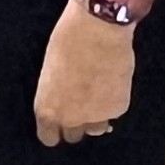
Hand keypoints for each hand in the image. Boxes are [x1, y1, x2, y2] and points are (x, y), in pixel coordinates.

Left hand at [33, 5, 137, 146]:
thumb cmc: (68, 39)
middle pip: (73, 135)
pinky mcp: (117, 108)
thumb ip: (57, 93)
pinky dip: (115, 99)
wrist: (98, 28)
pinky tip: (112, 78)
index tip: (61, 120)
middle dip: (77, 122)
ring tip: (99, 89)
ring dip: (97, 115)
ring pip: (96, 128)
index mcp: (47, 109)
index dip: (56, 128)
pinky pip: (115, 110)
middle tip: (83, 101)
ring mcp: (95, 116)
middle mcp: (70, 119)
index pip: (48, 137)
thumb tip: (68, 100)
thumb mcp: (52, 71)